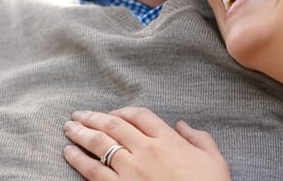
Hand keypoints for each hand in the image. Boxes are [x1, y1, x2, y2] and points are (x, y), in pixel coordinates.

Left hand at [63, 107, 230, 180]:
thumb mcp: (214, 159)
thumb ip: (199, 138)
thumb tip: (183, 125)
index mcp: (168, 140)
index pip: (139, 116)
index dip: (122, 111)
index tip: (112, 113)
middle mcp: (146, 150)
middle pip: (114, 125)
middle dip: (93, 118)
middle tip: (78, 115)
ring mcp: (131, 170)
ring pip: (100, 144)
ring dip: (81, 133)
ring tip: (69, 128)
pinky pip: (93, 171)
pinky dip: (79, 159)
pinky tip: (69, 152)